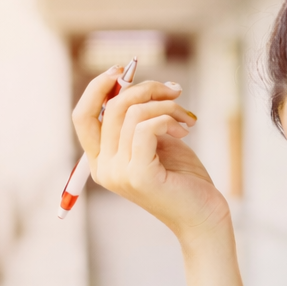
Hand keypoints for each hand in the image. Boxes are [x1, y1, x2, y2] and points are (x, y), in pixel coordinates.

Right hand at [71, 67, 229, 240]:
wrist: (204, 216)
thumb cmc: (184, 179)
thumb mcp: (156, 141)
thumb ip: (138, 118)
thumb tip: (132, 82)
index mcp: (101, 161)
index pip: (82, 115)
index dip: (97, 88)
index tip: (122, 69)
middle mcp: (103, 168)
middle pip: (110, 107)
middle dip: (145, 89)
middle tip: (175, 91)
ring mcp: (119, 173)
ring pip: (132, 114)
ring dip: (166, 106)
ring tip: (186, 119)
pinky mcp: (139, 175)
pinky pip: (147, 127)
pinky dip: (168, 119)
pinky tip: (185, 131)